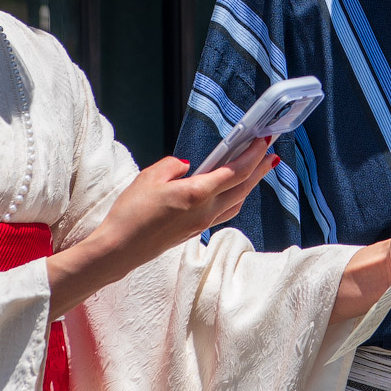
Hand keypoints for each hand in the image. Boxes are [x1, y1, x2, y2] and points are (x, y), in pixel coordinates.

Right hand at [49, 144, 274, 316]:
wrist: (119, 249)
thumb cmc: (131, 213)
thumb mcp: (150, 177)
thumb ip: (174, 165)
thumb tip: (188, 166)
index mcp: (198, 193)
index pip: (237, 171)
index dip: (254, 154)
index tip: (264, 141)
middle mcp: (206, 211)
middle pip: (244, 188)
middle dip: (260, 168)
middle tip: (271, 153)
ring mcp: (202, 224)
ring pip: (237, 202)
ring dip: (250, 185)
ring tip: (256, 170)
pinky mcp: (195, 231)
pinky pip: (225, 212)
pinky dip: (235, 198)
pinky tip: (232, 191)